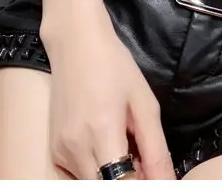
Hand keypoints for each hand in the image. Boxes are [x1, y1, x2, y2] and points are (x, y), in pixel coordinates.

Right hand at [43, 11, 174, 180]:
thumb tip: (166, 181)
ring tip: (126, 148)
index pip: (121, 184)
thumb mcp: (144, 102)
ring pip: (92, 184)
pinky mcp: (54, 151)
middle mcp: (76, 148)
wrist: (75, 44)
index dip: (143, 183)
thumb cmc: (114, 66)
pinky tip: (108, 146)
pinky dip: (98, 170)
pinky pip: (80, 175)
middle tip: (143, 162)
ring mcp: (61, 152)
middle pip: (106, 187)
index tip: (155, 174)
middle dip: (128, 180)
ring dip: (113, 177)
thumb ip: (155, 148)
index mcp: (102, 132)